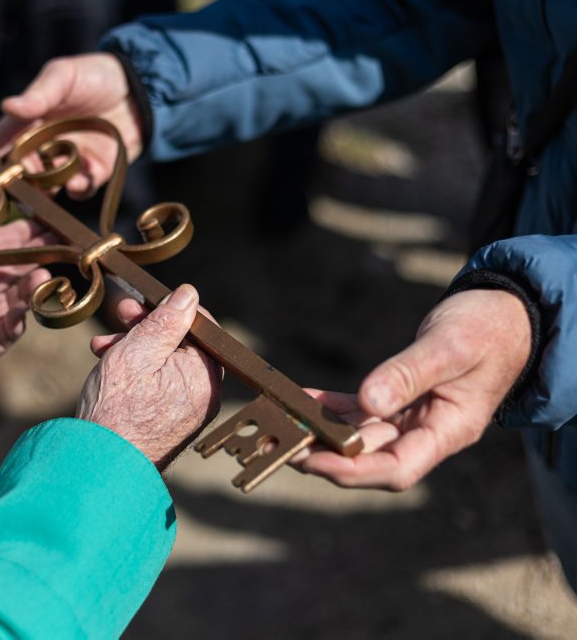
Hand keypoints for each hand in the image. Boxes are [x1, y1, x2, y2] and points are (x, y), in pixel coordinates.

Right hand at [0, 53, 143, 197]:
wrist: (140, 90)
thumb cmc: (95, 75)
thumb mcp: (64, 76)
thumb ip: (40, 94)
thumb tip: (9, 107)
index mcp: (26, 123)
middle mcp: (41, 148)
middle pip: (14, 175)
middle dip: (6, 187)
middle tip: (4, 193)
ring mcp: (65, 164)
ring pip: (43, 190)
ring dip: (42, 191)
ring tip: (46, 184)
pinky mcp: (91, 174)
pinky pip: (77, 191)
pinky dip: (77, 188)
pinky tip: (81, 179)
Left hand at [0, 221, 50, 412]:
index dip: (22, 234)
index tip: (45, 221)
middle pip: (16, 271)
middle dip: (38, 258)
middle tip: (61, 246)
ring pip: (18, 301)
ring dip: (32, 289)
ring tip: (42, 277)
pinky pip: (8, 334)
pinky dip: (18, 322)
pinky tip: (23, 311)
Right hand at [77, 285, 222, 467]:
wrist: (100, 464)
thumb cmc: (117, 409)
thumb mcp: (138, 351)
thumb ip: (165, 321)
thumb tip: (189, 294)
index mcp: (205, 374)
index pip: (200, 325)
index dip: (169, 308)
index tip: (141, 301)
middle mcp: (203, 392)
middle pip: (180, 342)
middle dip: (146, 326)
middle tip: (119, 314)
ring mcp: (186, 407)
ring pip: (164, 361)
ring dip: (133, 346)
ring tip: (102, 346)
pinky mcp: (168, 418)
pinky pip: (157, 382)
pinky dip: (134, 370)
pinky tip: (107, 365)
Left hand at [294, 289, 530, 490]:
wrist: (504, 313)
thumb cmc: (486, 329)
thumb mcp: (449, 346)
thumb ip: (409, 374)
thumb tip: (369, 403)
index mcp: (449, 430)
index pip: (397, 469)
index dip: (353, 470)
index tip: (314, 461)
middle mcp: (427, 432)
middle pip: (371, 459)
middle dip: (324, 456)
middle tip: (280, 445)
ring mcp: (412, 418)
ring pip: (360, 437)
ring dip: (321, 433)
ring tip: (280, 426)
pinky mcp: (400, 398)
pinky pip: (359, 411)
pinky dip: (331, 407)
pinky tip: (302, 398)